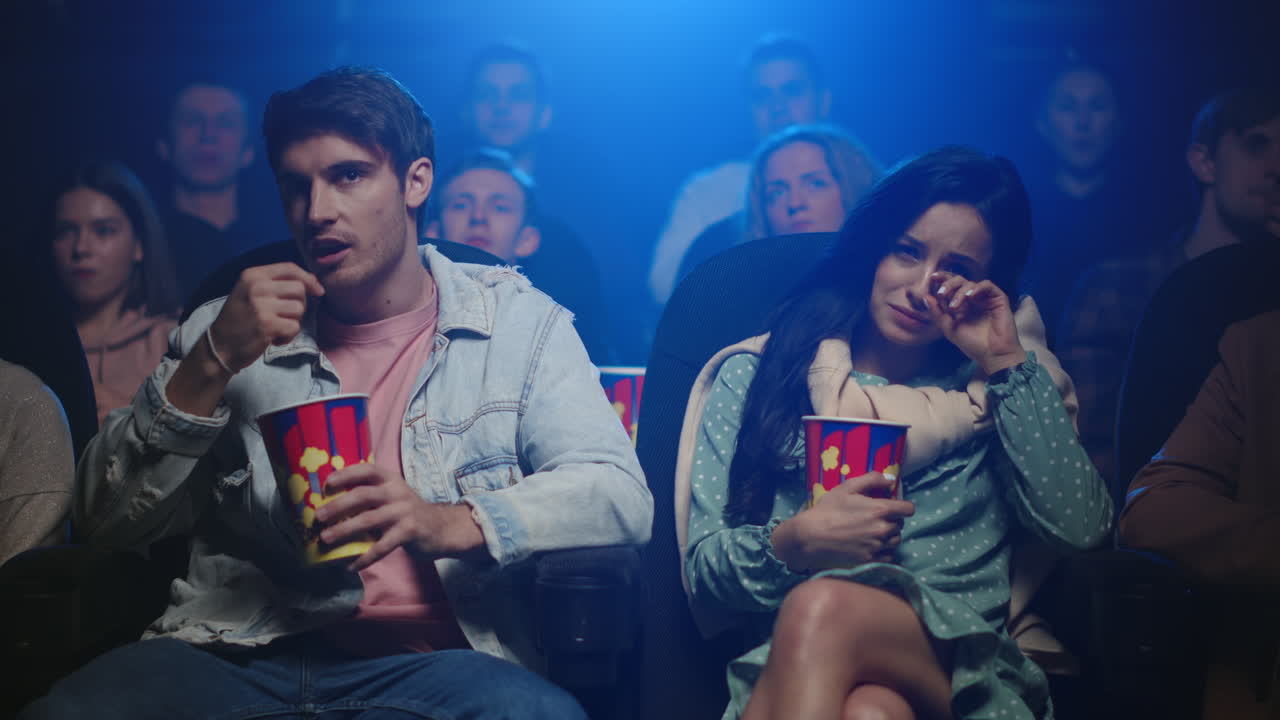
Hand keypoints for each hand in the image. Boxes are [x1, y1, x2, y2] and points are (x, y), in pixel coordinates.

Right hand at [208, 263, 324, 373]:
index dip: (308, 278)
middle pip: (299, 288)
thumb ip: (275, 284)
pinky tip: (273, 338)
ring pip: (299, 308)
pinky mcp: (267, 324)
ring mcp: (262, 305)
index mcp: (252, 275)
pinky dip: (288, 336)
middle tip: (283, 316)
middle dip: (299, 304)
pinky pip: (295, 327)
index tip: (318, 290)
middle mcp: (257, 286)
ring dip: (292, 322)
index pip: (289, 268)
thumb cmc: (239, 320)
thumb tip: (312, 283)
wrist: (220, 347)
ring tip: (275, 328)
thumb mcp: (250, 292)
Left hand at [315, 463, 486, 570]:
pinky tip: (351, 566)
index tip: (327, 483)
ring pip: (368, 520)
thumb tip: (332, 507)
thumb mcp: (393, 497)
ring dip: (344, 530)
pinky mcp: (409, 532)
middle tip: (319, 516)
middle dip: (338, 505)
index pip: (367, 470)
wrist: (442, 528)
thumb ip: (371, 496)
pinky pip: (382, 547)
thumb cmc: (408, 512)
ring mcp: (404, 512)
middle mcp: (397, 492)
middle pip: (363, 495)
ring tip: (326, 539)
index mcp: (391, 480)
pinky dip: (364, 558)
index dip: (346, 474)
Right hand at [772, 472, 914, 571]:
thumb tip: (891, 479)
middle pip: (901, 525)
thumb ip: (872, 479)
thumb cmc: (827, 510)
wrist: (811, 536)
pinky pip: (888, 555)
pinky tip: (872, 544)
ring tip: (875, 531)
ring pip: (896, 540)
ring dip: (890, 535)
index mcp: (879, 510)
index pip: (908, 509)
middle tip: (877, 517)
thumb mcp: (847, 488)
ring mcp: (877, 546)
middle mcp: (882, 529)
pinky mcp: (870, 559)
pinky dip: (884, 550)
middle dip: (892, 519)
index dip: (903, 506)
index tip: (895, 506)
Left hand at [926, 272, 1026, 375]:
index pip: (950, 287)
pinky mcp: (998, 298)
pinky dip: (977, 288)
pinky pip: (987, 285)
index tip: (931, 278)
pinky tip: (970, 297)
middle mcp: (972, 299)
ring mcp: (985, 298)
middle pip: (959, 281)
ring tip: (954, 306)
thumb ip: (937, 313)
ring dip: (959, 292)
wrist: (993, 355)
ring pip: (970, 283)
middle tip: (941, 293)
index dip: (941, 280)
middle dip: (948, 284)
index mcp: (960, 304)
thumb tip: (926, 297)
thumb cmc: (972, 344)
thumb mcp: (949, 328)